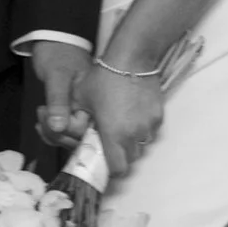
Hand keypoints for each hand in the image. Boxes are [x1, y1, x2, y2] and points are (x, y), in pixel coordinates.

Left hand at [27, 38, 87, 148]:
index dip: (64, 130)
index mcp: (95, 101)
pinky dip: (54, 132)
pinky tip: (42, 125)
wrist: (56, 42)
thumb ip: (58, 100)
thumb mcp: (57, 76)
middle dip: (57, 134)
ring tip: (41, 118)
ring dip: (53, 134)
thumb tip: (58, 127)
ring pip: (73, 138)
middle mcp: (95, 110)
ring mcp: (86, 113)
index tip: (46, 115)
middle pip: (80, 139)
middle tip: (42, 115)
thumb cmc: (59, 54)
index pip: (84, 130)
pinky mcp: (77, 114)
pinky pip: (68, 132)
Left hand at [81, 55, 165, 183]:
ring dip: (132, 142)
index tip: (103, 158)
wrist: (133, 57)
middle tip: (110, 140)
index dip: (109, 169)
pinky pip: (150, 131)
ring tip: (122, 125)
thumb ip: (73, 120)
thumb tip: (67, 133)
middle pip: (130, 160)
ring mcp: (149, 126)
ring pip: (142, 146)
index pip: (117, 169)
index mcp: (114, 134)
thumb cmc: (102, 77)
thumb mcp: (79, 97)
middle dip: (120, 155)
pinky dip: (142, 128)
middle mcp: (134, 135)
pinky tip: (133, 113)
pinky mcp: (159, 115)